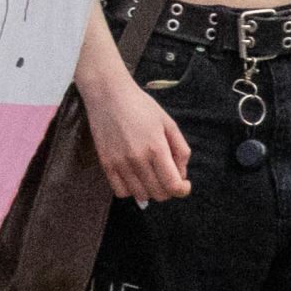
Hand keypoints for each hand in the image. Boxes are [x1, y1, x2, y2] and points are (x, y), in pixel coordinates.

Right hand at [80, 64, 192, 203]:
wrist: (108, 94)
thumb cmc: (141, 106)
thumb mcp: (169, 124)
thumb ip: (181, 150)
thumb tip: (181, 174)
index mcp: (156, 148)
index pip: (173, 185)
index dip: (183, 190)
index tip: (184, 184)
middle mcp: (137, 159)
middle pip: (158, 194)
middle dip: (168, 190)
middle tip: (168, 177)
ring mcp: (119, 163)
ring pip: (140, 195)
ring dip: (150, 191)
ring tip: (151, 177)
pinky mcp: (105, 163)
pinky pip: (120, 191)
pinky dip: (131, 190)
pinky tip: (135, 178)